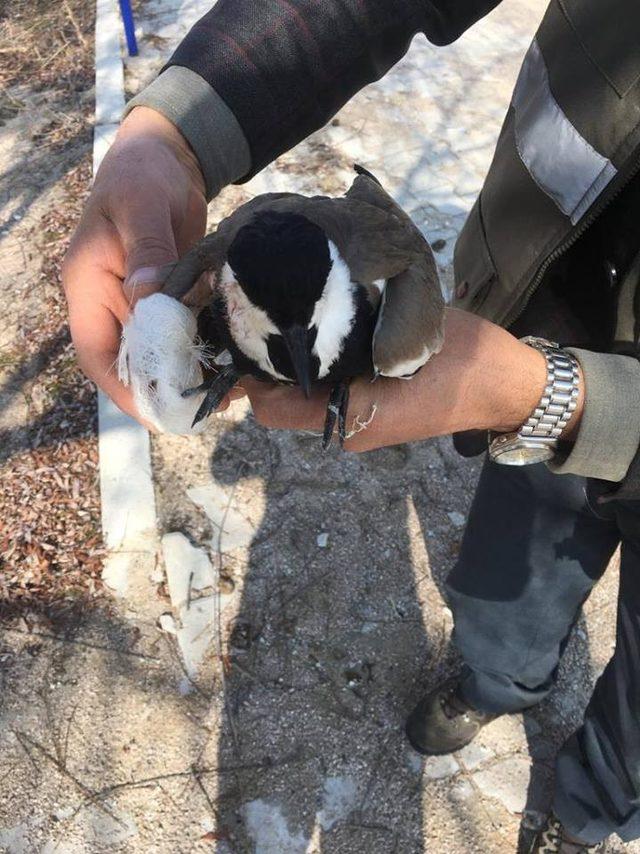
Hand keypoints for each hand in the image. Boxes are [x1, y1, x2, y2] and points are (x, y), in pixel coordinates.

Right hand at [62, 106, 209, 421]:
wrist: (165, 157)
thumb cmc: (142, 174)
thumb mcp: (142, 206)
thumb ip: (146, 250)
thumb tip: (148, 297)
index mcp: (88, 285)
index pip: (96, 351)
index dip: (121, 388)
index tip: (156, 413)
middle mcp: (110, 301)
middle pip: (129, 361)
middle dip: (161, 390)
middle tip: (201, 409)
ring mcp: (137, 302)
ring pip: (156, 352)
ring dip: (184, 374)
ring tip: (222, 392)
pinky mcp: (165, 297)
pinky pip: (179, 333)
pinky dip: (199, 349)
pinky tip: (227, 362)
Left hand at [243, 309, 584, 451]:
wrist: (508, 386)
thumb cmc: (461, 359)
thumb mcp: (404, 335)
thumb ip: (351, 331)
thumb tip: (303, 310)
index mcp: (351, 415)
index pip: (272, 405)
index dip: (252, 374)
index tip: (250, 330)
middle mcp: (347, 428)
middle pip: (283, 405)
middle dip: (269, 368)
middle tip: (267, 318)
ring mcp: (361, 427)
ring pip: (305, 402)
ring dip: (295, 370)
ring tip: (296, 321)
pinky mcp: (373, 419)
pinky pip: (330, 398)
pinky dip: (320, 373)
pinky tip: (329, 335)